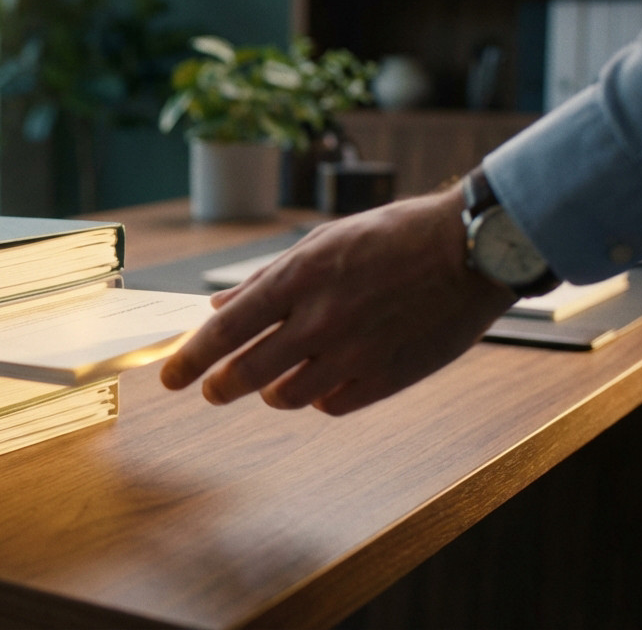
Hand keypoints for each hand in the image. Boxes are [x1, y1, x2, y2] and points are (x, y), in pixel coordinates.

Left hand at [160, 186, 517, 414]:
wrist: (471, 248)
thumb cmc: (393, 236)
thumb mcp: (322, 242)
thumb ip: (267, 279)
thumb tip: (219, 307)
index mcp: (298, 279)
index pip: (224, 331)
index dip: (189, 359)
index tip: (170, 378)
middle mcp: (319, 320)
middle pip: (245, 372)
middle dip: (218, 386)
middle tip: (211, 390)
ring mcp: (353, 353)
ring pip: (285, 396)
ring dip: (270, 392)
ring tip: (273, 381)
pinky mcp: (386, 378)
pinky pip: (331, 406)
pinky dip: (317, 399)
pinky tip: (320, 383)